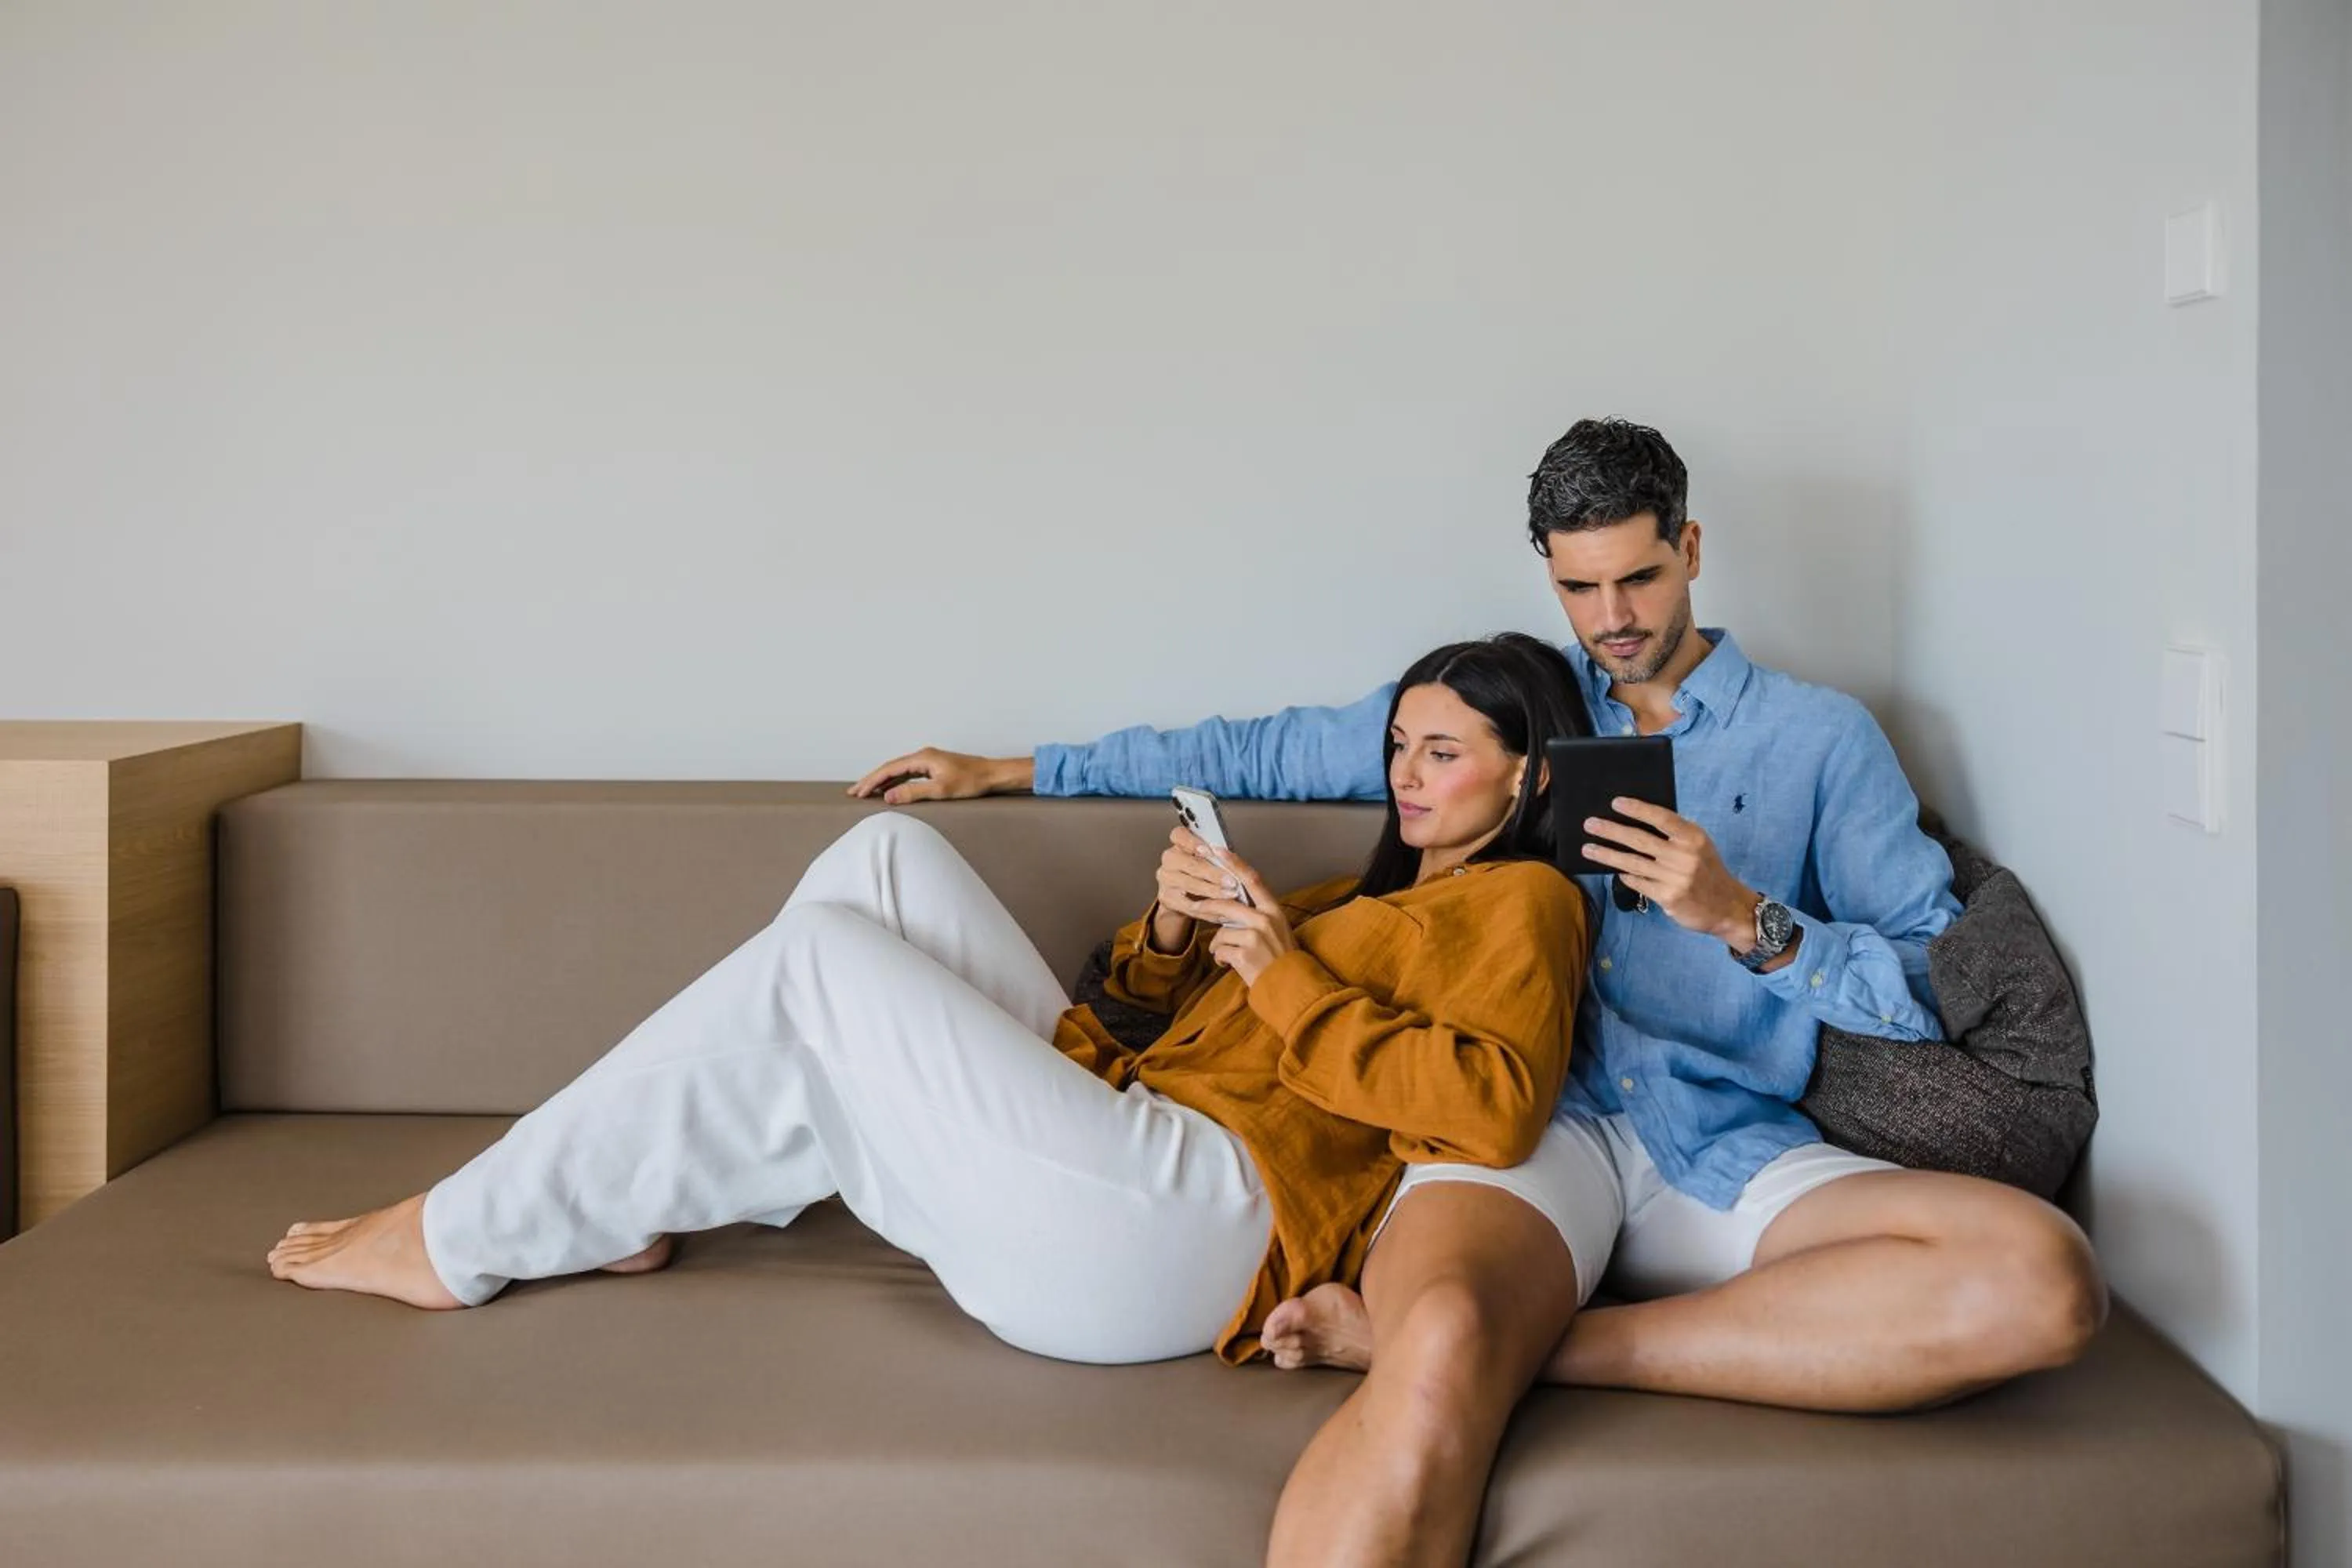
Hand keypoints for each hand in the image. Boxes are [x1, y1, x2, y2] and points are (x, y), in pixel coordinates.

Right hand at [848, 749, 1032, 804]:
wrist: (992, 775)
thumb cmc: (971, 782)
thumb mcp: (941, 790)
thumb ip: (913, 793)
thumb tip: (888, 797)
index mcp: (923, 758)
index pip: (889, 769)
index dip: (872, 781)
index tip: (859, 792)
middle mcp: (923, 756)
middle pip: (890, 768)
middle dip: (871, 780)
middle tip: (854, 792)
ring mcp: (928, 761)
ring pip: (898, 771)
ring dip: (882, 781)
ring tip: (866, 792)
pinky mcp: (934, 767)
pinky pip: (908, 774)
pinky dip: (895, 781)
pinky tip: (889, 790)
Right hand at [1150, 824, 1245, 950]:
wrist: (1185, 895)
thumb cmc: (1203, 872)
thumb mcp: (1210, 859)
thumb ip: (1217, 856)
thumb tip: (1232, 858)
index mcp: (1179, 844)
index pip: (1179, 835)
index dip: (1193, 842)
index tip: (1210, 851)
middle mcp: (1169, 859)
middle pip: (1188, 863)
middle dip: (1213, 873)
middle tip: (1231, 881)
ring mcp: (1165, 879)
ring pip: (1189, 884)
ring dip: (1212, 891)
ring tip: (1229, 895)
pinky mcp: (1166, 898)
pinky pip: (1187, 904)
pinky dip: (1206, 908)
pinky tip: (1220, 909)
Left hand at [1193, 855, 1296, 986]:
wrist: (1291, 988)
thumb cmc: (1281, 959)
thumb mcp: (1275, 930)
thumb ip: (1256, 915)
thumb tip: (1229, 904)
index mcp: (1273, 910)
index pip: (1251, 879)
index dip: (1233, 863)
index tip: (1217, 850)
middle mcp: (1265, 919)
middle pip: (1227, 904)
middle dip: (1207, 905)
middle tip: (1195, 906)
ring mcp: (1255, 937)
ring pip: (1221, 931)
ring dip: (1218, 943)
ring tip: (1226, 953)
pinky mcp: (1244, 954)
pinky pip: (1220, 950)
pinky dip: (1221, 958)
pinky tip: (1229, 964)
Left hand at [1581, 798, 1757, 945]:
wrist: (1727, 907)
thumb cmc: (1707, 871)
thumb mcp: (1699, 846)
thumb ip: (1674, 835)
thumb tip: (1636, 821)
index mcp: (1693, 837)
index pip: (1661, 818)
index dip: (1637, 809)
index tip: (1616, 803)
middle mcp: (1684, 856)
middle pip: (1639, 840)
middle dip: (1611, 831)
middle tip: (1589, 825)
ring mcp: (1675, 878)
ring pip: (1632, 863)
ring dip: (1607, 854)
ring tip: (1588, 848)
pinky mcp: (1668, 897)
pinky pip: (1638, 882)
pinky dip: (1625, 876)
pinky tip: (1615, 871)